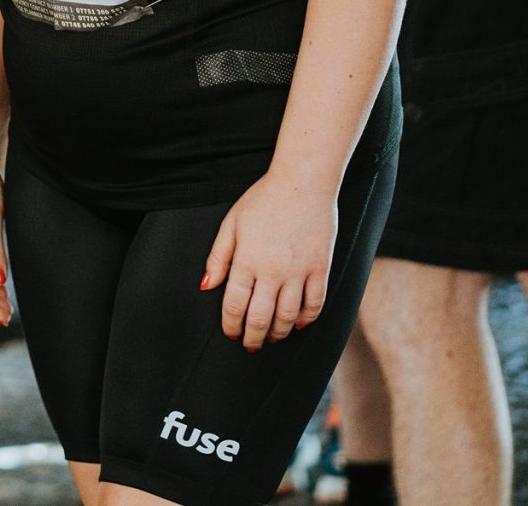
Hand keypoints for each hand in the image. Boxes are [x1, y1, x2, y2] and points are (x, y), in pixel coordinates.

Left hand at [203, 165, 338, 350]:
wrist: (302, 183)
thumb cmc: (263, 199)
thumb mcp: (231, 223)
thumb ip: (218, 257)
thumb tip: (206, 285)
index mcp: (246, 261)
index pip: (235, 306)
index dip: (231, 325)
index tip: (231, 333)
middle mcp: (272, 272)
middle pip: (260, 318)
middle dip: (252, 337)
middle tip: (250, 345)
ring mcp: (299, 272)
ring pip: (288, 317)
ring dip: (278, 333)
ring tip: (272, 338)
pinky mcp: (321, 269)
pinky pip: (315, 304)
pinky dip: (306, 319)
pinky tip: (298, 324)